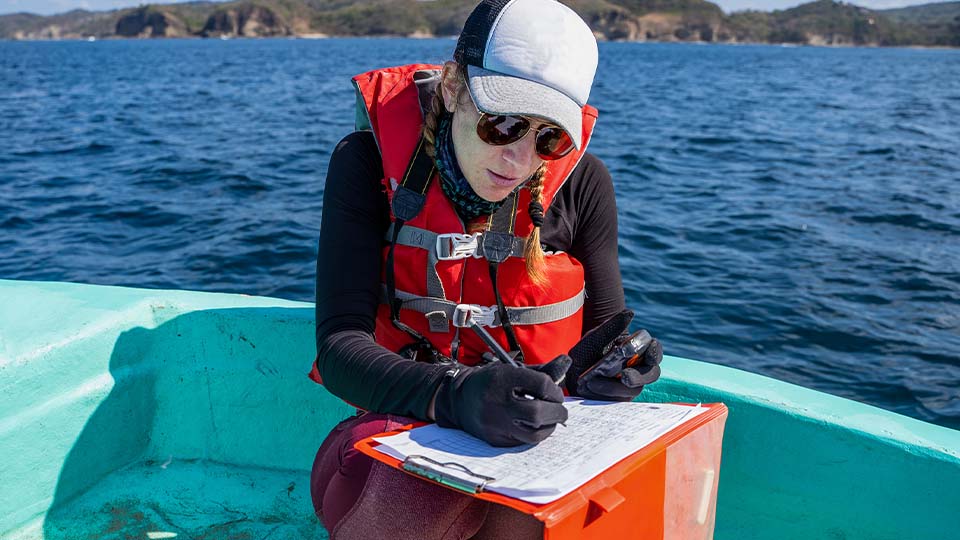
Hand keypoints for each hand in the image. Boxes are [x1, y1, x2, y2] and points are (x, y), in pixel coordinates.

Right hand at [433, 357, 569, 446]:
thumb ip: (539, 371)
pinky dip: (534, 434)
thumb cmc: (491, 382)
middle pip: (538, 413)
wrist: (459, 399)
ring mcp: (495, 424)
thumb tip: (566, 363)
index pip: (540, 385)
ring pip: (533, 434)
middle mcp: (497, 401)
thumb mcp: (511, 369)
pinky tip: (535, 427)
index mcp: (502, 378)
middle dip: (557, 413)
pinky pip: (523, 442)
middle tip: (561, 411)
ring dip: (549, 428)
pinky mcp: (495, 440)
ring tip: (551, 420)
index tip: (556, 393)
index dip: (555, 391)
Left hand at [567, 310, 662, 400]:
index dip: (655, 351)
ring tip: (594, 382)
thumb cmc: (585, 353)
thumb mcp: (594, 339)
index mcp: (636, 351)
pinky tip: (591, 386)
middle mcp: (637, 368)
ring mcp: (629, 386)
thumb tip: (630, 312)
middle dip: (640, 375)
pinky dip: (605, 393)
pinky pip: (618, 399)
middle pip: (651, 373)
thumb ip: (611, 327)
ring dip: (614, 385)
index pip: (654, 350)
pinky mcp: (618, 399)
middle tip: (626, 375)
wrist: (566, 373)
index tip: (649, 350)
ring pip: (634, 389)